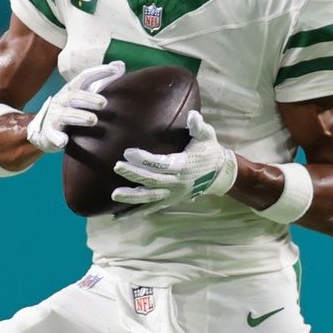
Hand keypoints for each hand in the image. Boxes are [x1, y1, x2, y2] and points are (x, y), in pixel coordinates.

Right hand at [25, 60, 122, 152]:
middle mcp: (62, 100)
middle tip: (104, 103)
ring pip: (66, 115)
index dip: (98, 72)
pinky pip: (52, 135)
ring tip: (93, 120)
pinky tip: (63, 141)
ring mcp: (54, 116)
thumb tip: (121, 66)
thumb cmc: (69, 110)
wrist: (44, 130)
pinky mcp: (49, 133)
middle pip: (75, 96)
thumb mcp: (82, 95)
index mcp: (71, 90)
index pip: (84, 77)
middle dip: (89, 98)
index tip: (115, 70)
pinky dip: (57, 138)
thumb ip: (100, 83)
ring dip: (79, 116)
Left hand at [111, 110, 237, 215]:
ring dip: (133, 197)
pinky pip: (152, 207)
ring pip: (151, 198)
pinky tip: (119, 216)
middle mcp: (178, 182)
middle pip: (153, 180)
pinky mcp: (170, 200)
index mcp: (184, 165)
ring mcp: (173, 194)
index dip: (145, 160)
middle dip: (134, 174)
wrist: (218, 173)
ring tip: (114, 195)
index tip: (128, 152)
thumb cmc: (209, 151)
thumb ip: (198, 126)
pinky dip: (136, 212)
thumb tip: (192, 116)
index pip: (162, 164)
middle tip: (116, 166)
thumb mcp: (207, 136)